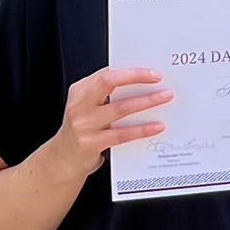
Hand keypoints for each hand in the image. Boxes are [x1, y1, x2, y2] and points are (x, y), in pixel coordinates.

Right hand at [50, 65, 171, 178]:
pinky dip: (142, 129)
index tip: (151, 71)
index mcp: (80, 91)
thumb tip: (140, 81)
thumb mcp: (87, 106)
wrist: (64, 159)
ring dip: (146, 101)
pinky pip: (122, 134)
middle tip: (158, 78)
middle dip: (135, 77)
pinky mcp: (92, 143)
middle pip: (108, 83)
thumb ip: (106, 94)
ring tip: (164, 97)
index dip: (130, 70)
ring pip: (120, 108)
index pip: (106, 73)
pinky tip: (157, 126)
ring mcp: (84, 124)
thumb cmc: (82, 129)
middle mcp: (79, 105)